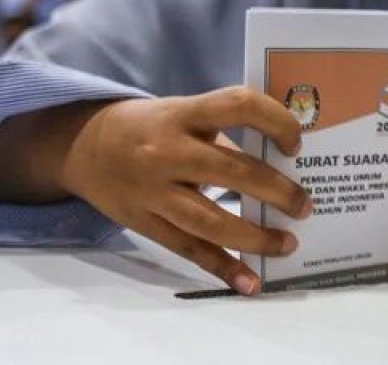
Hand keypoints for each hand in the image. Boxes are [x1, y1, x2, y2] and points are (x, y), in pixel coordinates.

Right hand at [61, 87, 312, 295]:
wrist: (82, 146)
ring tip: (288, 244)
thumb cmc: (149, 126)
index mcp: (181, 114)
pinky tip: (250, 282)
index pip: (236, 106)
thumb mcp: (180, 112)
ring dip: (255, 237)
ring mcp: (153, 191)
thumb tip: (279, 159)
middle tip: (305, 206)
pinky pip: (189, 249)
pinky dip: (222, 267)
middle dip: (276, 191)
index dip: (274, 121)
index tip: (295, 144)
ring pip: (210, 220)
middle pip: (230, 171)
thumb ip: (222, 132)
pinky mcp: (145, 223)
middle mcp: (166, 152)